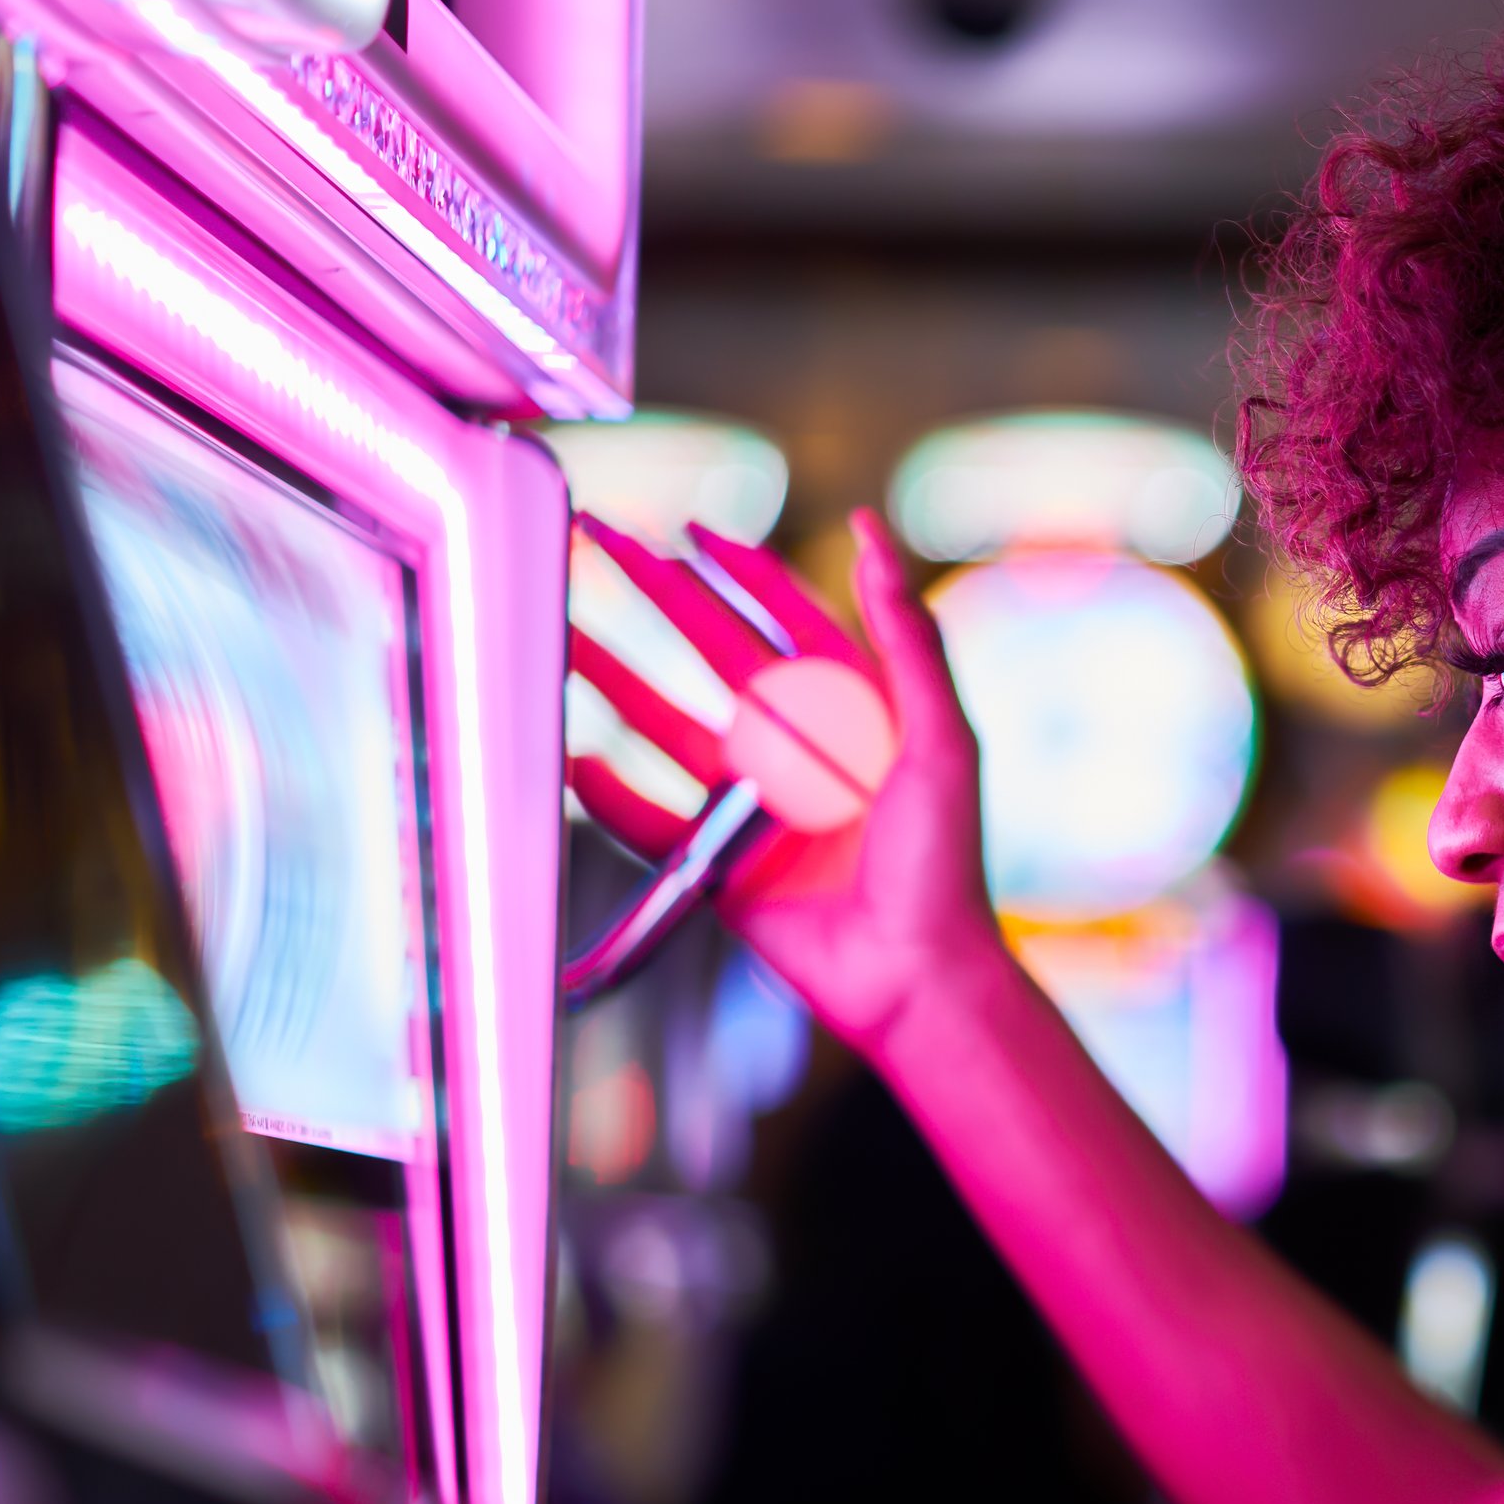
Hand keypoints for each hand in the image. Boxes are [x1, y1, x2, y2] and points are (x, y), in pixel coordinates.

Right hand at [565, 509, 1006, 1060]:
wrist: (915, 974)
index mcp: (853, 710)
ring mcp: (752, 801)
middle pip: (711, 650)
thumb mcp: (943, 741)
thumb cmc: (944, 865)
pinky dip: (608, 794)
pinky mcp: (718, 860)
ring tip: (558, 628)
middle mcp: (797, 747)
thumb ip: (909, 641)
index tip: (696, 529)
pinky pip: (649, 819)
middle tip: (600, 540)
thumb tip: (878, 544)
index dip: (743, 570)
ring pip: (665, 722)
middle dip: (657, 594)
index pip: (787, 617)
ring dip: (611, 675)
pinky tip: (575, 758)